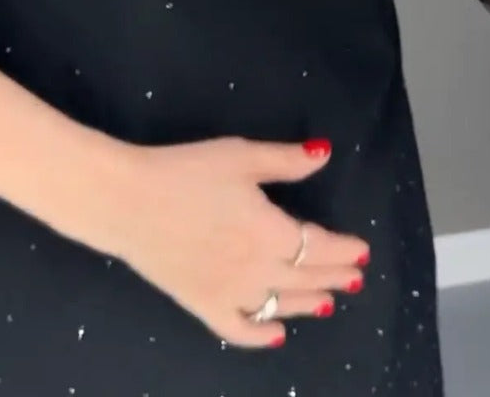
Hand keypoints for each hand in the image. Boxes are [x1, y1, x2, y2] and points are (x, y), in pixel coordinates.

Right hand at [116, 135, 370, 348]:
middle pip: (305, 278)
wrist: (128, 201)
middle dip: (334, 277)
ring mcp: (230, 293)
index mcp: (270, 231)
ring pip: (280, 306)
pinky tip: (276, 332)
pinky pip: (239, 329)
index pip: (318, 246)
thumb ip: (284, 160)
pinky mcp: (202, 305)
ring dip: (308, 304)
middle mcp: (257, 270)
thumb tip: (325, 155)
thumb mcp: (240, 156)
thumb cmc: (185, 172)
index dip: (343, 249)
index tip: (361, 250)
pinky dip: (261, 334)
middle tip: (354, 276)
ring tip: (327, 301)